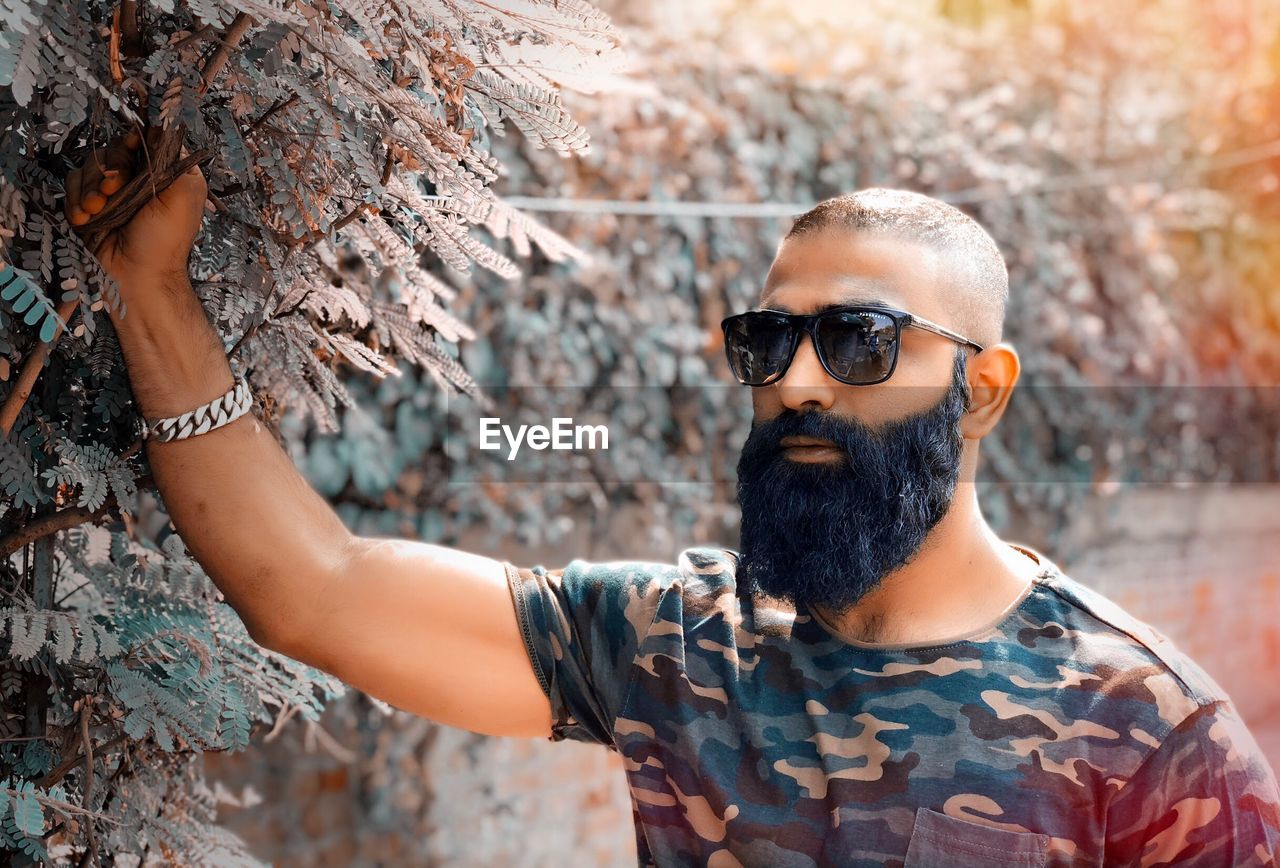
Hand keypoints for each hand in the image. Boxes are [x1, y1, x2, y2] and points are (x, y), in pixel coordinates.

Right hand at [64, 127, 207, 290]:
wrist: (136, 278)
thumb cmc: (164, 241)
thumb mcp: (183, 196)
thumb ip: (176, 158)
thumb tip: (164, 127)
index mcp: (167, 173)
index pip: (145, 138)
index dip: (134, 140)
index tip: (131, 147)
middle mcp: (139, 179)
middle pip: (112, 149)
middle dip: (109, 168)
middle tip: (113, 190)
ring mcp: (112, 192)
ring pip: (88, 165)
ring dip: (90, 188)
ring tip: (98, 211)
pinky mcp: (90, 204)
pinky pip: (72, 185)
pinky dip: (76, 201)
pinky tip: (85, 219)